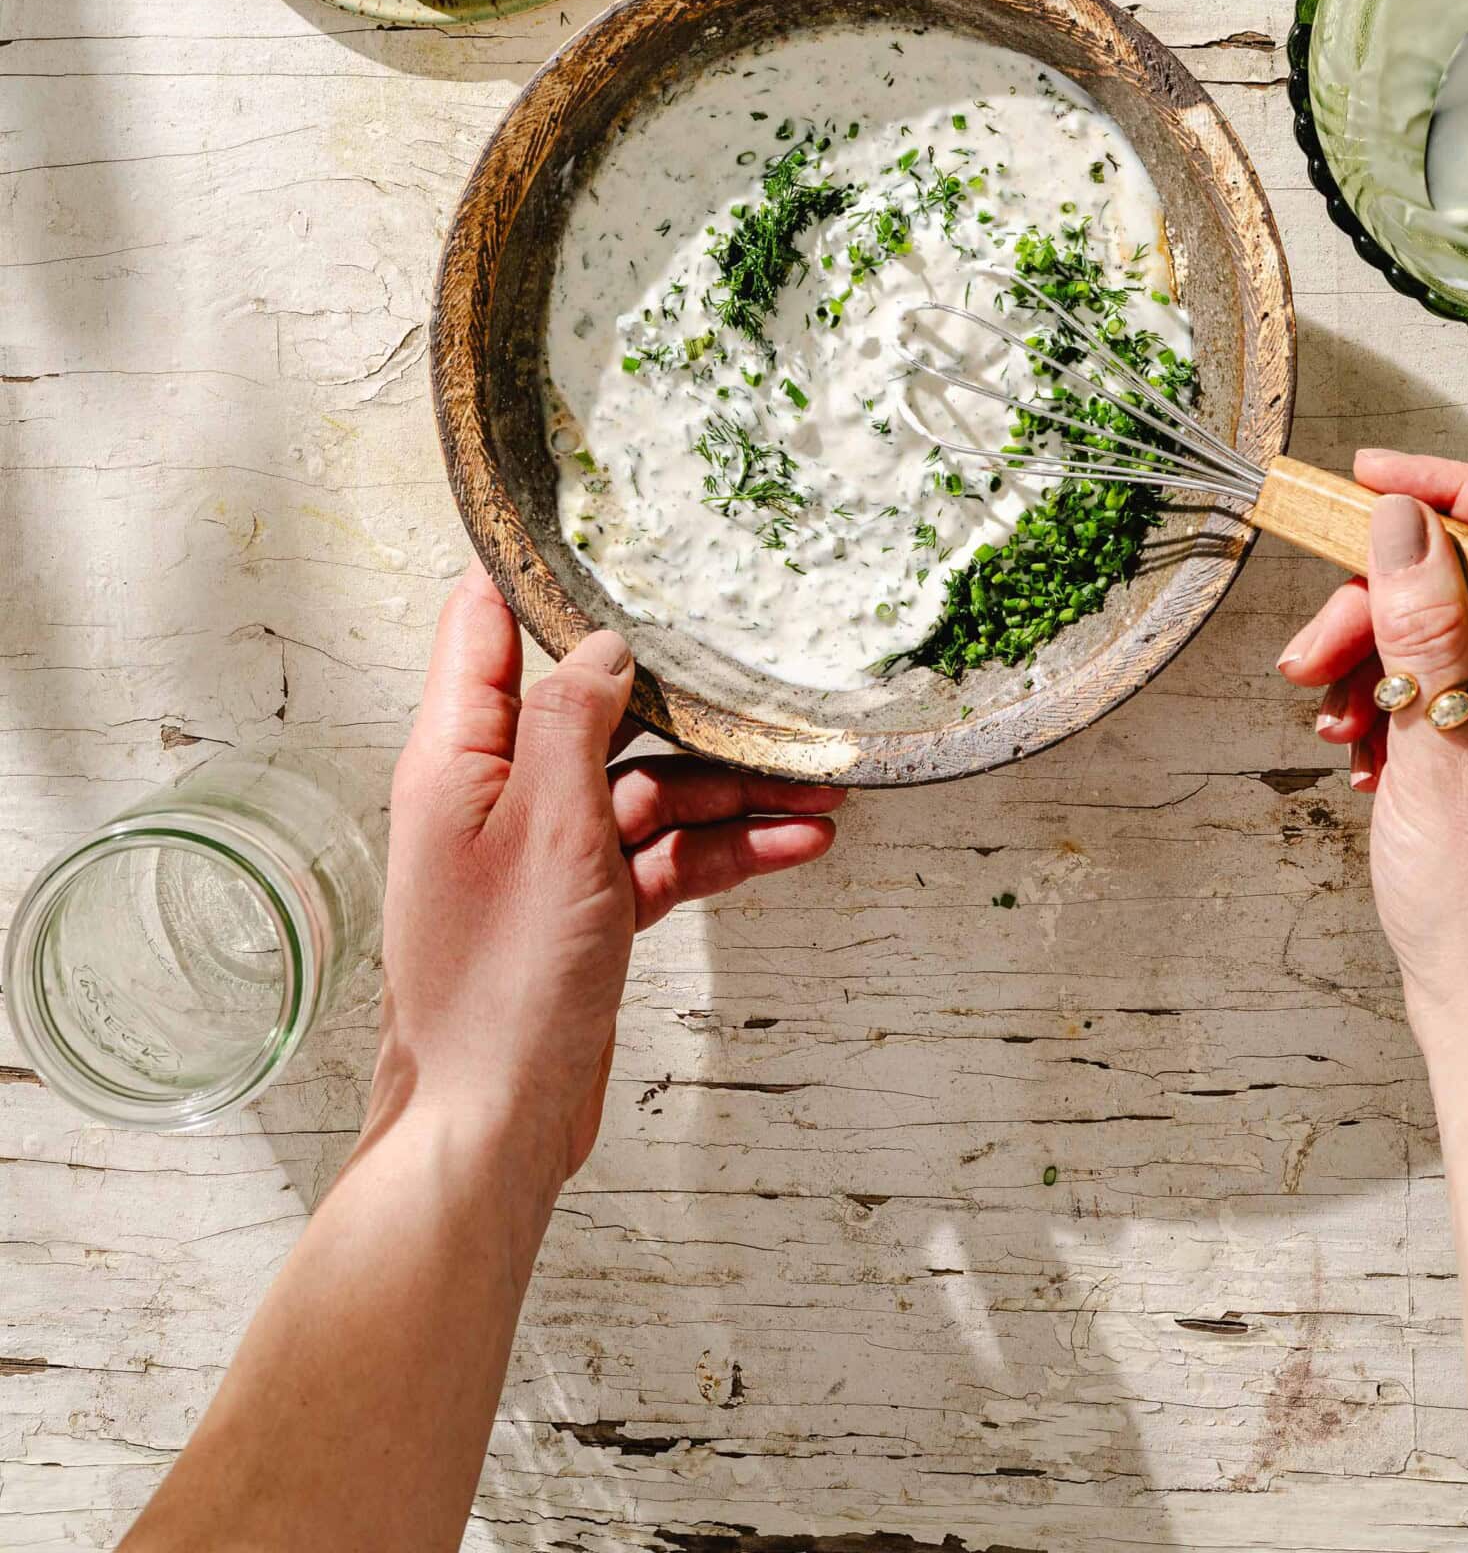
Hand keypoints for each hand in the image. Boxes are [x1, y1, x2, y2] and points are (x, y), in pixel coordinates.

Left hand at [366, 563, 844, 1194]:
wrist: (491, 1130)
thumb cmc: (499, 986)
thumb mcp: (550, 826)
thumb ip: (573, 718)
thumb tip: (603, 646)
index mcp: (455, 756)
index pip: (483, 624)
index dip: (538, 572)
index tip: (604, 527)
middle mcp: (494, 794)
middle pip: (596, 709)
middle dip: (688, 701)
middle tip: (761, 678)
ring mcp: (543, 855)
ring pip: (647, 788)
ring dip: (731, 788)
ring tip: (819, 788)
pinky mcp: (585, 910)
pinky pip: (664, 855)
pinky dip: (724, 849)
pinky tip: (795, 844)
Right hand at [1279, 450, 1467, 1066]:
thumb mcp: (1444, 754)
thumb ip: (1423, 626)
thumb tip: (1402, 522)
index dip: (1447, 498)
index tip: (1367, 479)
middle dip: (1384, 609)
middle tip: (1310, 651)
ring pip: (1458, 641)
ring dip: (1379, 662)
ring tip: (1330, 717)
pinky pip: (1457, 693)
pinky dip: (1399, 706)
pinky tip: (1361, 748)